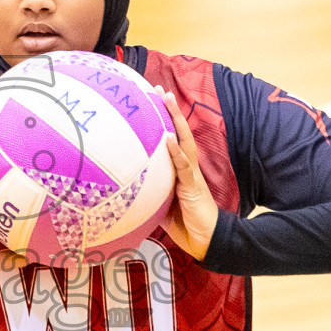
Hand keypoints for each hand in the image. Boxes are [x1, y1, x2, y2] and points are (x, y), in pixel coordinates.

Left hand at [156, 87, 217, 260]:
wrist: (205, 241)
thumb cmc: (184, 224)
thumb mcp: (160, 205)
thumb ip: (149, 192)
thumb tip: (125, 188)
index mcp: (179, 171)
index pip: (172, 140)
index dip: (164, 122)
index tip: (153, 103)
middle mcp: (187, 167)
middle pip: (180, 133)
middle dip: (170, 111)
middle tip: (159, 90)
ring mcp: (191, 175)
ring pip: (184, 141)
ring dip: (175, 120)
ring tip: (167, 100)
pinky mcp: (192, 186)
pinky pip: (183, 166)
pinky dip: (175, 152)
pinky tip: (168, 138)